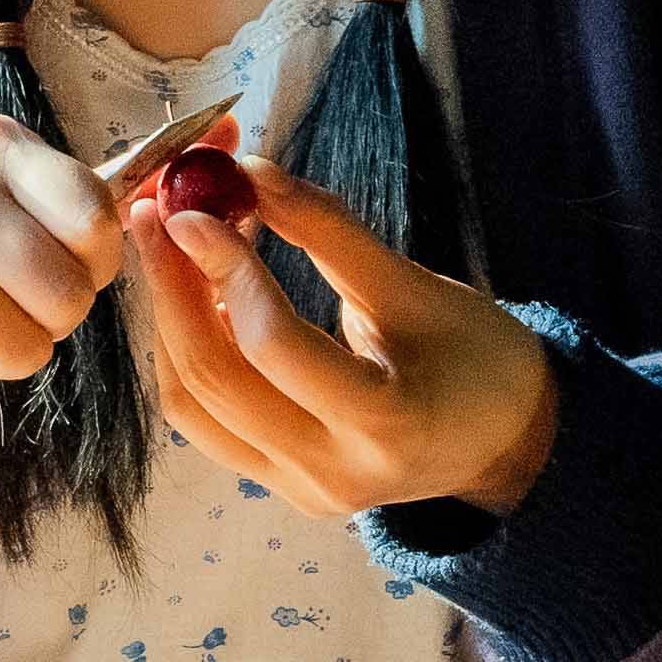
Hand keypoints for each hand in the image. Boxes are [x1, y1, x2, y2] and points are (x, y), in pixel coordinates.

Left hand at [127, 152, 557, 520]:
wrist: (508, 443)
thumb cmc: (479, 357)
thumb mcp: (416, 286)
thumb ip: (328, 231)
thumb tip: (247, 170)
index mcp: (387, 423)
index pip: (275, 346)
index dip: (225, 270)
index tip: (193, 206)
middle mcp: (334, 473)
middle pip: (214, 381)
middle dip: (171, 289)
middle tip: (153, 213)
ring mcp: (300, 491)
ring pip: (193, 407)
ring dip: (167, 322)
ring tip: (166, 247)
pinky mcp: (278, 490)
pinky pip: (206, 422)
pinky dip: (187, 356)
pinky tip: (194, 299)